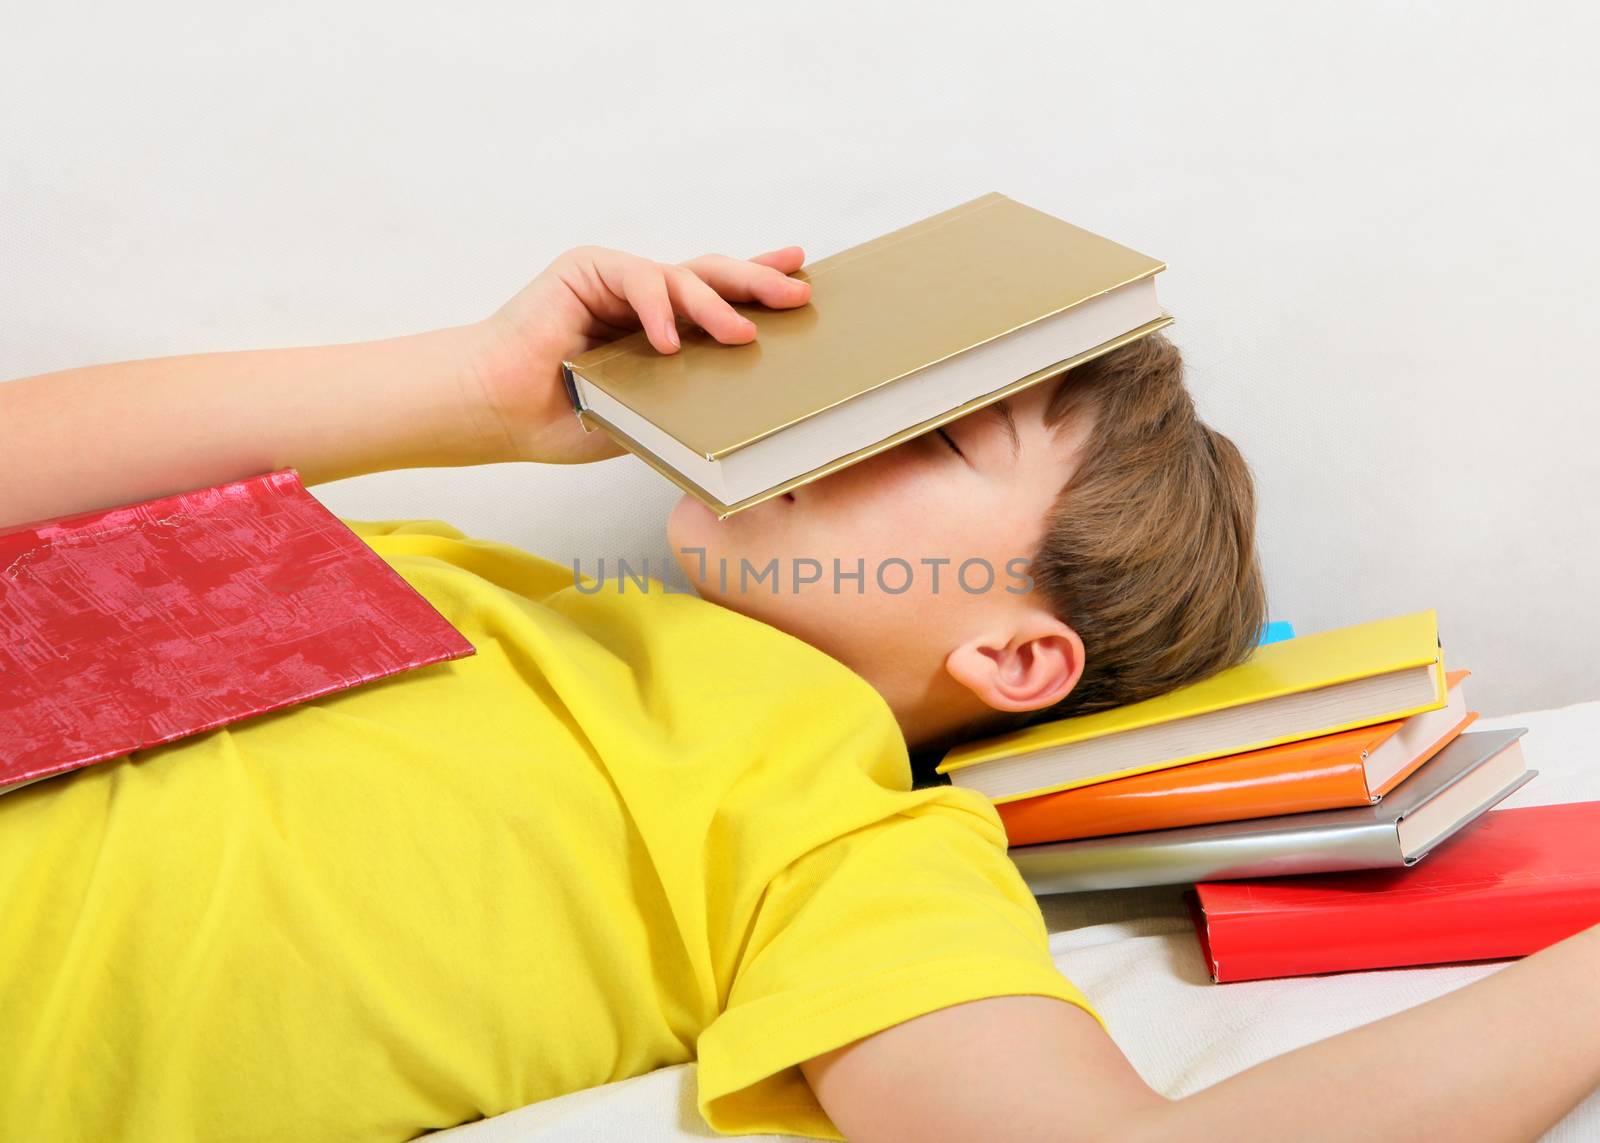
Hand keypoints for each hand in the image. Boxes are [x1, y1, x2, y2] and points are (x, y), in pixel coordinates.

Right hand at [470, 244, 812, 464]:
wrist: (501, 412)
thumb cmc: (564, 419)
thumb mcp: (648, 413)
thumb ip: (689, 397)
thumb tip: (751, 404)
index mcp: (659, 328)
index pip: (718, 300)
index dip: (758, 286)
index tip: (802, 280)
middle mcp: (642, 298)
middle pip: (712, 277)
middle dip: (757, 283)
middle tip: (797, 292)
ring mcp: (615, 279)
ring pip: (682, 277)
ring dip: (715, 306)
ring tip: (742, 336)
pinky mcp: (586, 268)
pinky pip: (636, 278)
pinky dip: (655, 309)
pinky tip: (666, 341)